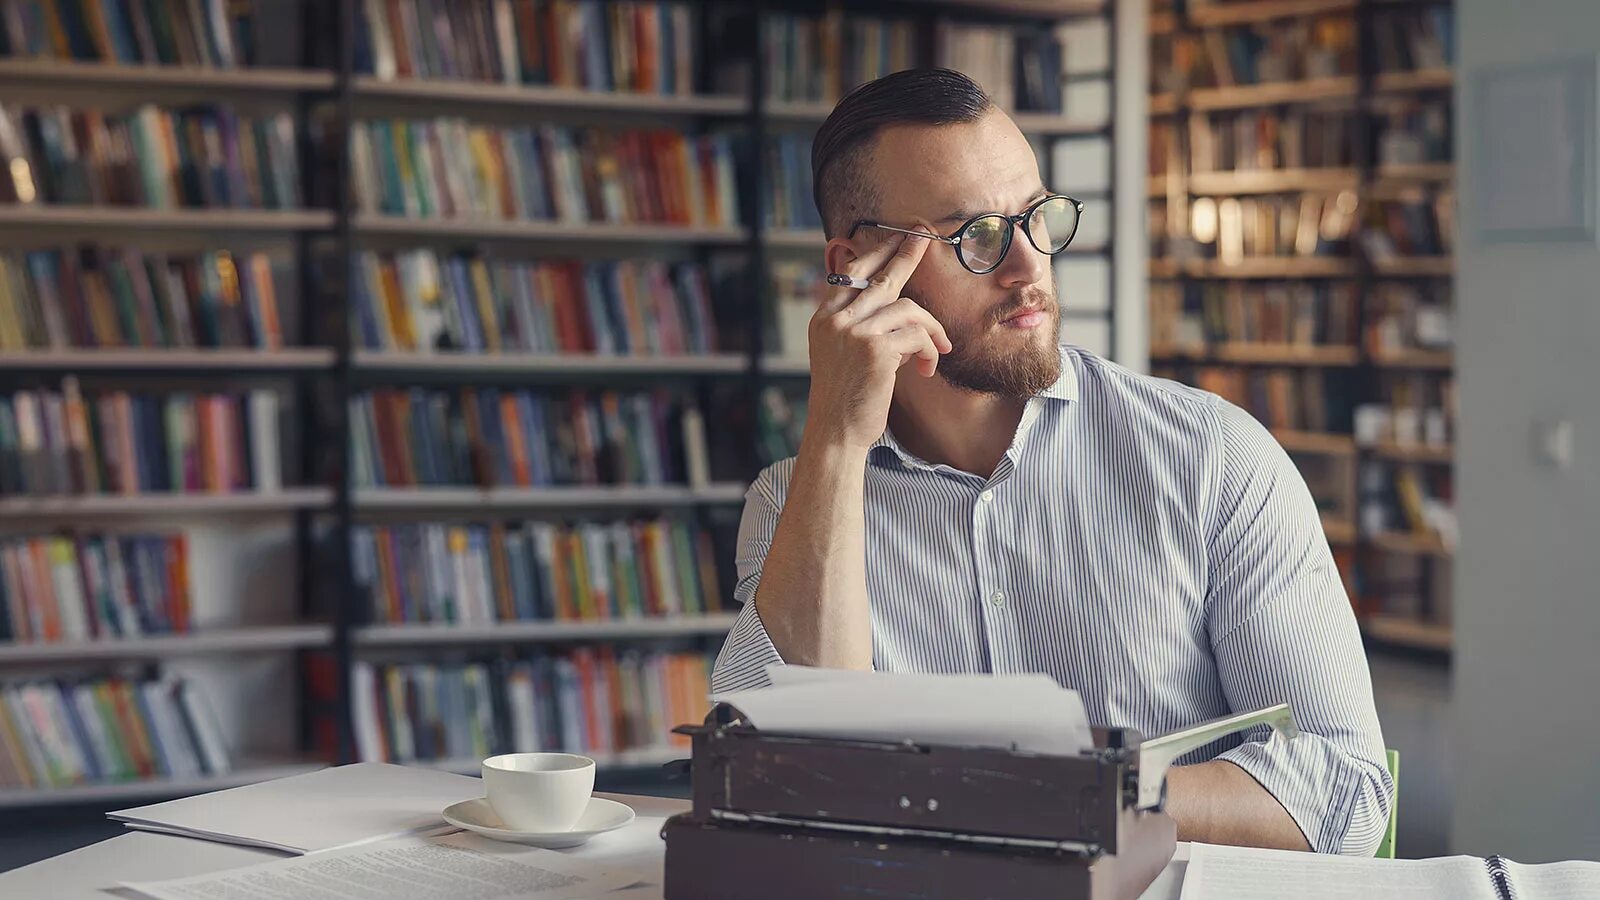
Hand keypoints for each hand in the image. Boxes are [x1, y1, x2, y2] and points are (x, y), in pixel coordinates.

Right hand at [803, 231, 952, 454]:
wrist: (836, 433)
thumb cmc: (845, 398)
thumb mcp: (844, 355)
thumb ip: (863, 328)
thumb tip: (902, 312)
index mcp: (824, 318)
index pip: (851, 273)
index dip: (876, 253)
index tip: (896, 239)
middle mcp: (836, 320)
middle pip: (880, 278)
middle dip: (906, 256)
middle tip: (926, 238)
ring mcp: (854, 333)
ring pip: (908, 309)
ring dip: (931, 329)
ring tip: (938, 350)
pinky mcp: (876, 350)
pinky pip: (917, 337)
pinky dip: (929, 351)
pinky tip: (927, 368)